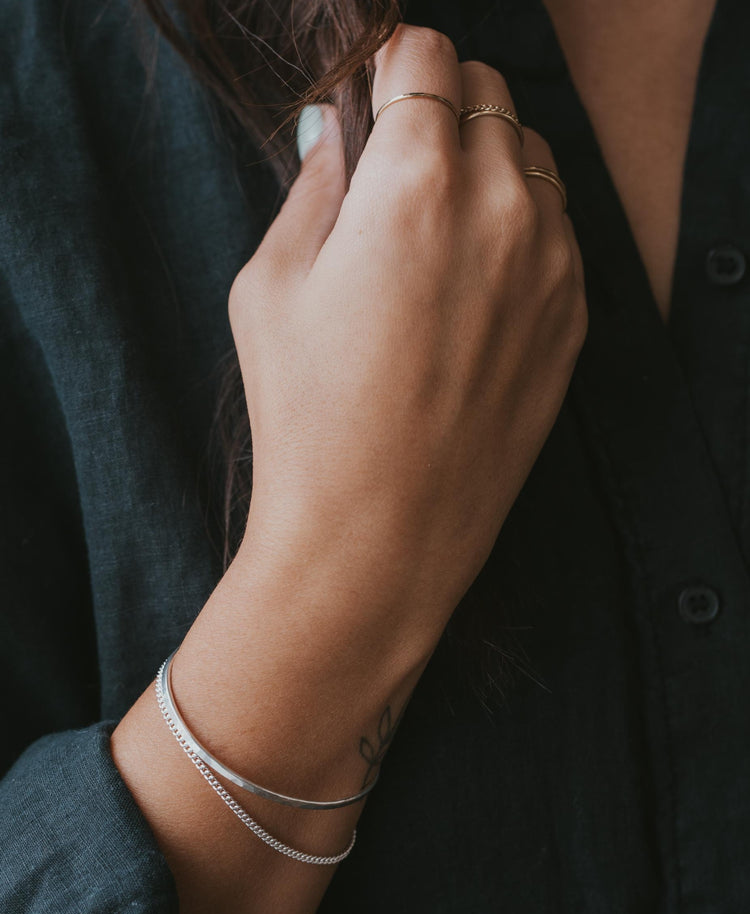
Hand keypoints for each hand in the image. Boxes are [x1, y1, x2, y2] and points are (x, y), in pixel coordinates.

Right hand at [228, 24, 587, 644]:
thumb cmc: (309, 421)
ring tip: (436, 221)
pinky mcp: (572, 319)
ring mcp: (550, 266)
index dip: (392, 64)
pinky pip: (558, 228)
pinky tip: (473, 276)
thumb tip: (338, 138)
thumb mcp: (269, 287)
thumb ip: (313, 187)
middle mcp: (502, 210)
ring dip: (488, 159)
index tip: (374, 92)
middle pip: (487, 91)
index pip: (427, 53)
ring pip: (532, 157)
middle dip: (440, 104)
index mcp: (416, 185)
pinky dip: (520, 223)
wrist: (379, 537)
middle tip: (396, 158)